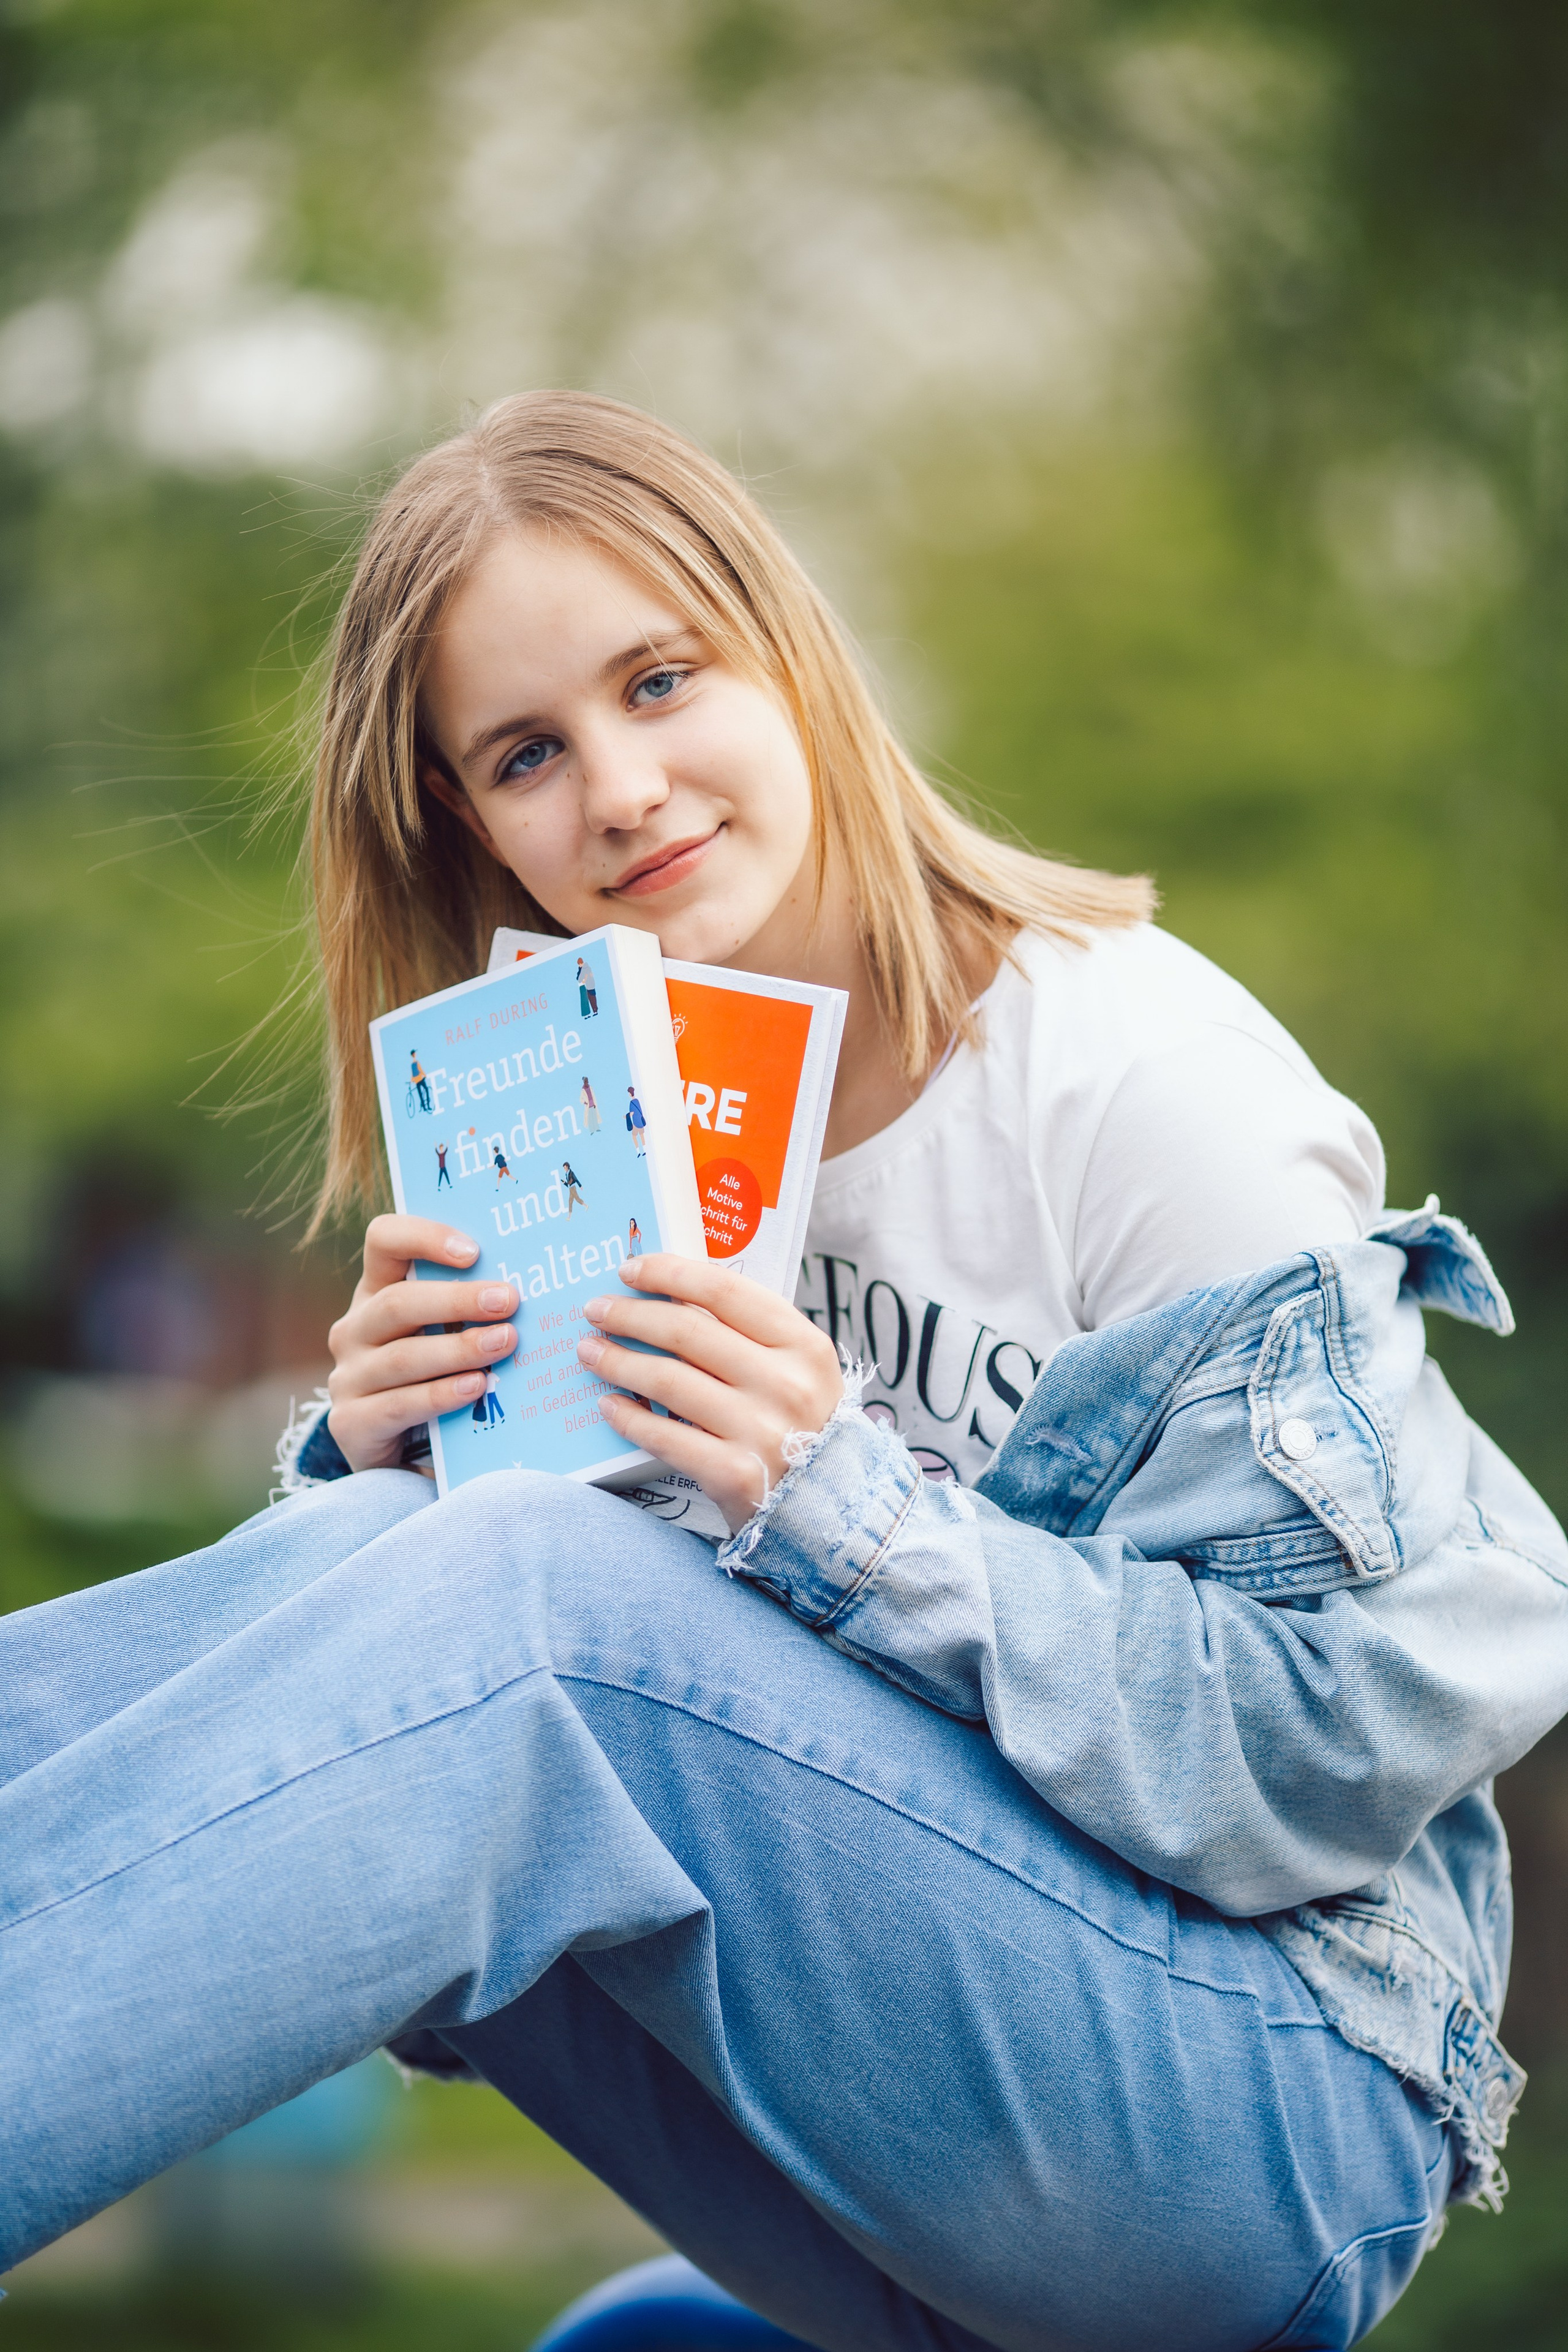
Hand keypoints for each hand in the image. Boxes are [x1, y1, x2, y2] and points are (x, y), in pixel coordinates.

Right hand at [326, 1216, 518, 1472]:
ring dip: (459, 1349)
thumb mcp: (441, 1335)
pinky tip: (476, 1387)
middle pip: (398, 1302)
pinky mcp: (351, 1423)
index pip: (383, 1241)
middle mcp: (354, 1329)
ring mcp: (348, 1377)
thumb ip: (467, 1310)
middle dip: (457, 1300)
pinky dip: (441, 1395)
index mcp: (374, 1291)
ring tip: (505, 1342)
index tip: (474, 1252)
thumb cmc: (432, 1377)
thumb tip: (526, 1290)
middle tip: (509, 1300)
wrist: (394, 1455)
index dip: (424, 1237)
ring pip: (403, 1357)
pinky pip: (399, 1405)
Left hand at [575, 1253, 842, 1532]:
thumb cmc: (799, 1424)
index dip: (669, 1272)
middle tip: (596, 1310)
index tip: (629, 1269)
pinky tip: (607, 1404)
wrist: (827, 1507)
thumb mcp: (795, 1369)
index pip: (725, 1290)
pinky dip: (629, 1416)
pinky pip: (665, 1436)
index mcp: (804, 1345)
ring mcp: (762, 1431)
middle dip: (630, 1315)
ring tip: (589, 1352)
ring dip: (618, 1361)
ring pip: (668, 1379)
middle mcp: (786, 1384)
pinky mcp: (736, 1475)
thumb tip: (667, 1294)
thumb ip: (747, 1333)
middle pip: (687, 1330)